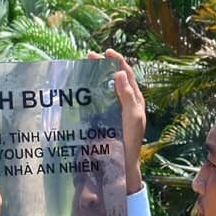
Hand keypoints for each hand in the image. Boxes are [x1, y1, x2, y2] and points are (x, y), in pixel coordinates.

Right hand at [89, 49, 144, 194]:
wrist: (122, 163)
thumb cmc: (130, 140)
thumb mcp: (132, 116)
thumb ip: (127, 95)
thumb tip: (119, 73)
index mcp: (135, 100)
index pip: (127, 75)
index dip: (117, 61)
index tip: (106, 52)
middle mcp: (125, 103)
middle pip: (114, 79)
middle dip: (103, 66)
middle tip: (90, 56)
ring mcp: (114, 112)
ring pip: (104, 89)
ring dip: (94, 78)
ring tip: (85, 68)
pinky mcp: (103, 120)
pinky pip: (96, 102)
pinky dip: (89, 93)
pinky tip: (80, 90)